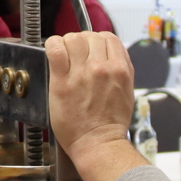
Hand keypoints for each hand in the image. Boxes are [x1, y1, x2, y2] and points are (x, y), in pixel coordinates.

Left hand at [46, 31, 140, 180]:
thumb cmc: (111, 124)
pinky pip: (55, 48)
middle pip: (89, 36)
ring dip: (67, 44)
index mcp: (121, 69)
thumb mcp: (128, 92)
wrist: (98, 143)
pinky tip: (53, 53)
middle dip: (82, 44)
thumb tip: (113, 55)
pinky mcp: (62, 81)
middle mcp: (103, 67)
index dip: (97, 41)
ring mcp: (82, 73)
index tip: (90, 50)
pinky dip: (52, 45)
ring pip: (73, 39)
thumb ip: (122, 70)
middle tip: (76, 57)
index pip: (108, 38)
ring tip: (65, 58)